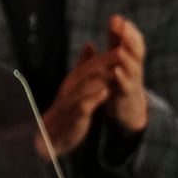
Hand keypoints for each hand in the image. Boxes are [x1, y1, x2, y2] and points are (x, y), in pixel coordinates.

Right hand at [36, 42, 113, 157]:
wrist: (52, 133)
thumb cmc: (67, 108)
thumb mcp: (74, 83)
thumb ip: (82, 65)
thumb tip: (89, 44)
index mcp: (74, 79)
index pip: (92, 63)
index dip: (107, 54)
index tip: (124, 45)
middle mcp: (71, 88)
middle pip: (90, 72)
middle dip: (107, 62)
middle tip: (124, 53)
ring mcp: (71, 102)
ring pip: (87, 86)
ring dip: (102, 78)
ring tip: (117, 70)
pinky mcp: (74, 116)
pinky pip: (83, 106)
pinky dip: (93, 99)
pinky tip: (105, 93)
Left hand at [104, 14, 149, 132]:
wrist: (127, 107)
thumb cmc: (122, 79)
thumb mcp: (119, 57)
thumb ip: (116, 39)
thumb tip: (115, 18)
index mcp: (132, 57)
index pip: (132, 40)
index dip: (126, 29)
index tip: (117, 18)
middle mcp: (135, 66)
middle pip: (136, 50)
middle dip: (129, 38)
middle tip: (122, 27)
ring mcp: (133, 80)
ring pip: (133, 67)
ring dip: (126, 57)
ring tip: (119, 48)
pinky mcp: (127, 93)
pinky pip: (126, 85)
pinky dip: (122, 77)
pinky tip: (116, 71)